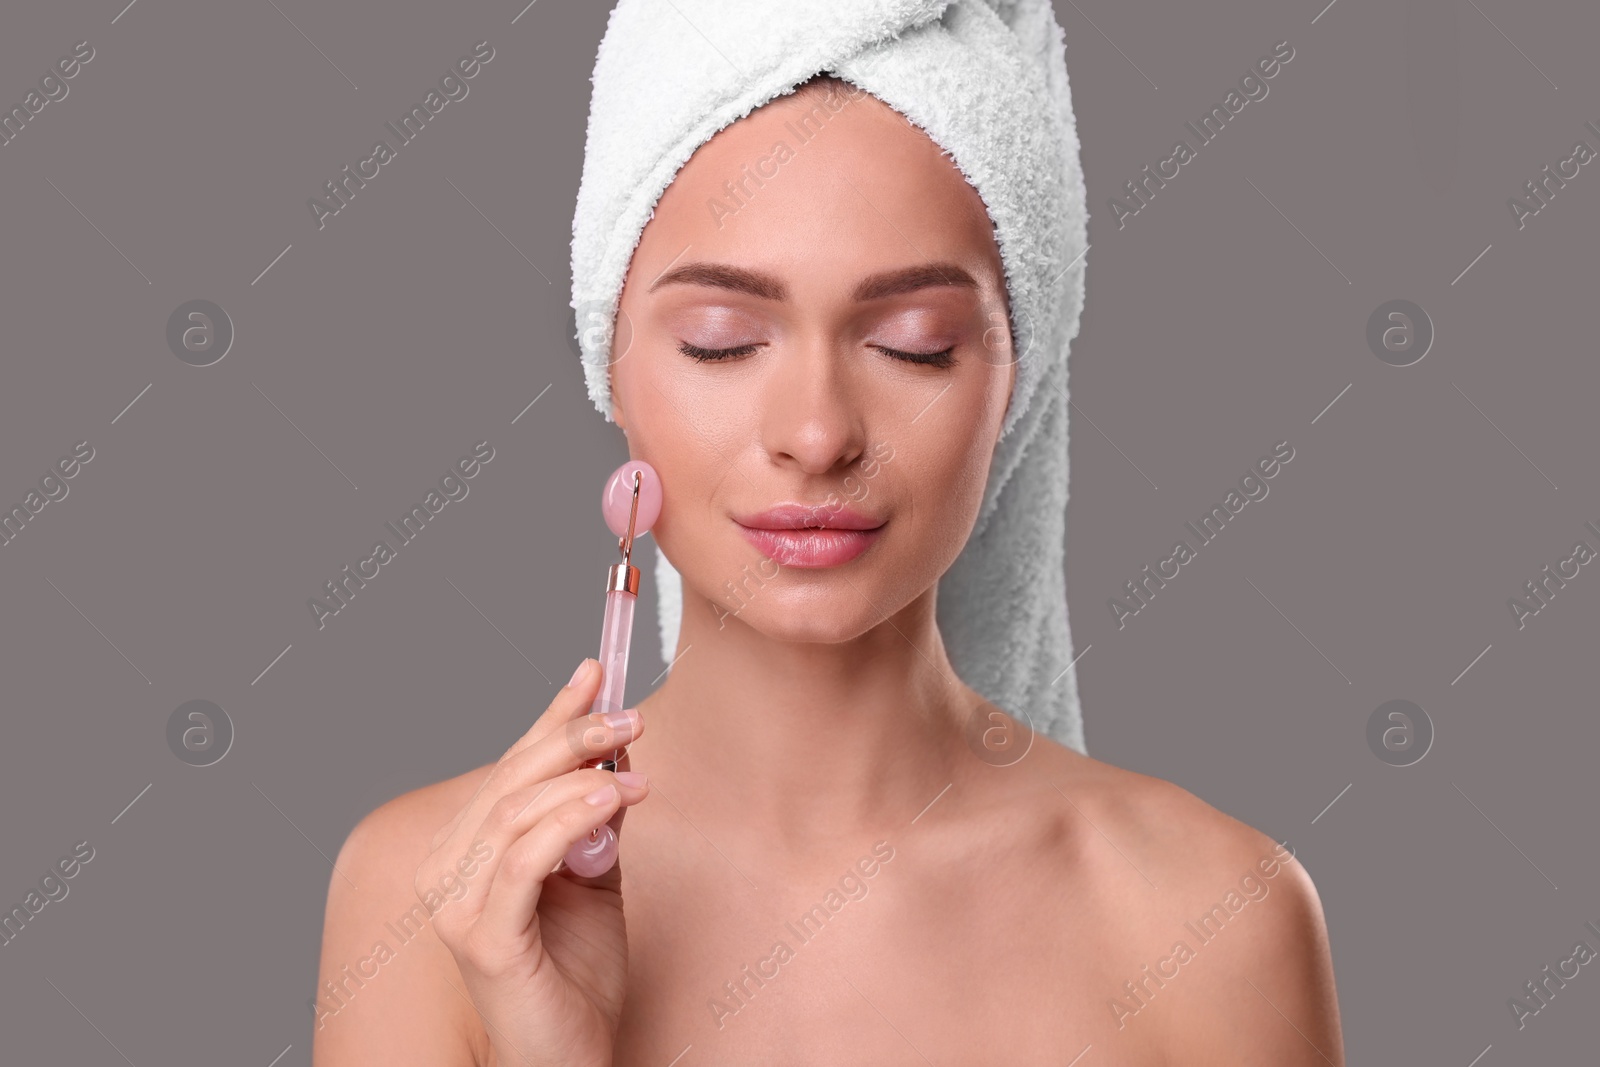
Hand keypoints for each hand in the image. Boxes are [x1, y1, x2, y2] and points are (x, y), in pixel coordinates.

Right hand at [418, 659, 647, 1066]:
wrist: (569, 1057)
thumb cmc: (575, 975)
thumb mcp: (594, 879)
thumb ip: (595, 823)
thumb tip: (617, 758)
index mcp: (466, 850)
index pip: (509, 766)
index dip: (551, 715)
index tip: (596, 671)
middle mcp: (446, 871)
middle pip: (508, 779)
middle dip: (572, 736)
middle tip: (631, 718)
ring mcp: (456, 905)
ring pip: (515, 812)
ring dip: (582, 779)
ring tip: (635, 772)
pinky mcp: (482, 937)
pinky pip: (525, 859)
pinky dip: (570, 821)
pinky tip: (612, 800)